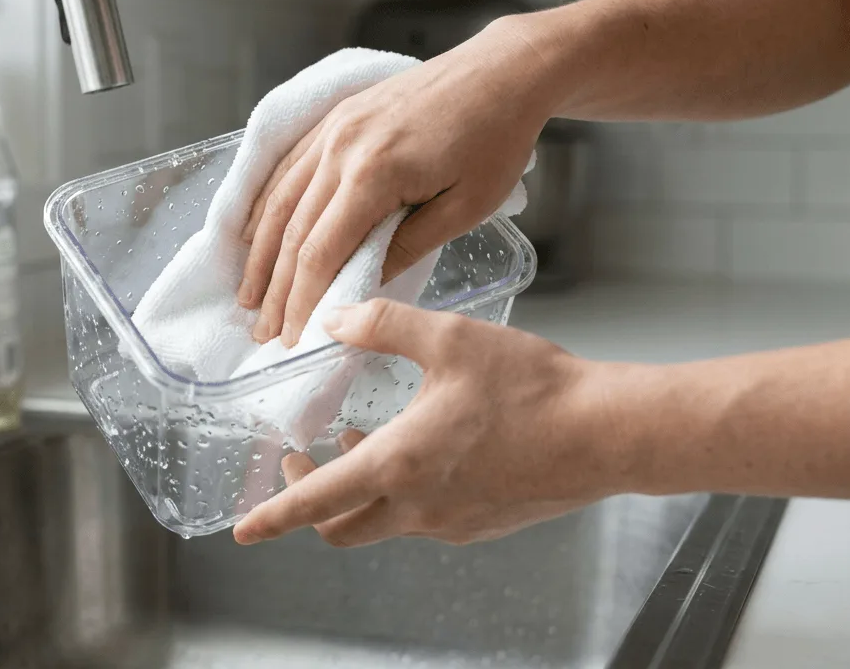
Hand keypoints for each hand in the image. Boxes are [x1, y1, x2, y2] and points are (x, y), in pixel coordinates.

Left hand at [233, 298, 628, 547]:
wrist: (607, 433)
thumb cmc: (533, 387)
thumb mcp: (448, 339)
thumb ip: (381, 325)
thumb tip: (333, 320)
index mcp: (399, 465)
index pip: (316, 502)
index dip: (273, 516)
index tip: (242, 529)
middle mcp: (418, 507)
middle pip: (340, 526)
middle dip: (308, 502)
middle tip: (301, 462)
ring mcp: (450, 524)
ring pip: (380, 522)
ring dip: (356, 491)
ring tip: (357, 442)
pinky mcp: (479, 525)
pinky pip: (420, 519)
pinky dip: (398, 494)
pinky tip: (417, 450)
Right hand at [237, 20, 556, 346]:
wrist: (500, 72)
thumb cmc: (496, 139)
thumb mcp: (465, 207)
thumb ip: (407, 246)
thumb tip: (361, 286)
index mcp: (374, 173)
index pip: (320, 252)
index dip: (301, 301)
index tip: (292, 339)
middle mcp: (340, 148)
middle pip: (291, 231)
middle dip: (274, 290)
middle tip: (263, 333)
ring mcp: (332, 129)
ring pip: (280, 200)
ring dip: (260, 255)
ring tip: (249, 297)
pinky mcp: (334, 118)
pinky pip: (287, 169)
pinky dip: (266, 208)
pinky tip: (255, 236)